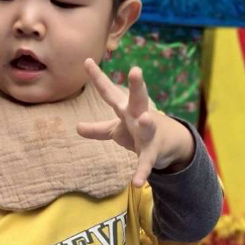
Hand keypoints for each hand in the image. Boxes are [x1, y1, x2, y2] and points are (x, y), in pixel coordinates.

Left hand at [77, 59, 193, 187]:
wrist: (167, 146)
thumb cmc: (137, 133)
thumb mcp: (116, 130)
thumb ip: (97, 130)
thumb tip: (77, 128)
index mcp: (126, 109)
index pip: (109, 92)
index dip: (97, 78)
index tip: (86, 60)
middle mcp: (139, 116)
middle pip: (138, 99)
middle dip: (138, 86)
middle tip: (136, 70)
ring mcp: (148, 133)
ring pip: (149, 126)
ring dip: (147, 122)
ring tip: (146, 118)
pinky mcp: (152, 153)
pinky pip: (146, 163)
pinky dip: (141, 172)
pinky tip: (136, 183)